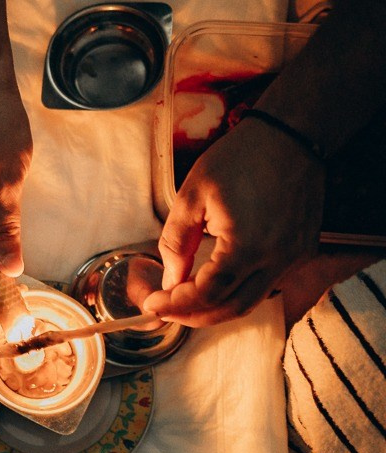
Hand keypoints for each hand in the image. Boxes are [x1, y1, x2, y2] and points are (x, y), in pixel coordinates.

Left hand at [142, 121, 323, 325]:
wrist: (291, 136)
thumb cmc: (240, 158)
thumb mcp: (193, 196)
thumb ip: (177, 242)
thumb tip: (170, 281)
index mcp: (247, 246)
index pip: (207, 294)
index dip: (175, 304)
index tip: (151, 303)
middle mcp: (277, 259)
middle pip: (231, 308)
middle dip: (193, 316)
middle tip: (163, 310)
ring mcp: (294, 258)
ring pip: (251, 302)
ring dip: (215, 309)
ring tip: (183, 302)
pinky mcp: (301, 251)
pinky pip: (266, 285)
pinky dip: (237, 292)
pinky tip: (214, 285)